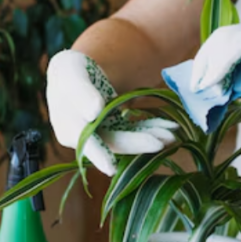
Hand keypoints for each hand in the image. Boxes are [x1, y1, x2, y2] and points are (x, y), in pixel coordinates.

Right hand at [47, 50, 176, 175]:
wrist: (74, 73)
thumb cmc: (68, 73)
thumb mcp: (70, 75)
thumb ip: (81, 93)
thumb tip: (94, 113)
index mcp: (69, 131)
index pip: (87, 144)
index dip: (99, 156)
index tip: (111, 169)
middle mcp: (86, 139)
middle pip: (112, 143)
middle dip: (138, 143)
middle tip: (163, 141)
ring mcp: (102, 135)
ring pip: (127, 139)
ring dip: (149, 136)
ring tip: (172, 134)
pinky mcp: (115, 130)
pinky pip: (134, 131)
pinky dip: (149, 128)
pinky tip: (168, 127)